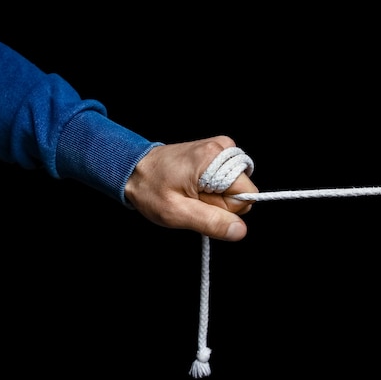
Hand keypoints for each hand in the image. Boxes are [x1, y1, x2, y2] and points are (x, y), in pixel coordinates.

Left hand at [125, 136, 257, 240]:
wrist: (133, 169)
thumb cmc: (150, 188)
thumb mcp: (177, 212)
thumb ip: (211, 222)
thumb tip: (240, 231)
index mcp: (214, 157)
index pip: (246, 195)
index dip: (225, 209)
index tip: (200, 203)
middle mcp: (221, 148)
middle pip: (242, 191)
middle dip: (218, 203)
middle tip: (191, 199)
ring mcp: (219, 149)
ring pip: (234, 187)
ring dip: (213, 197)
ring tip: (188, 192)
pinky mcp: (215, 154)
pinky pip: (227, 180)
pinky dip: (211, 188)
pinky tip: (192, 187)